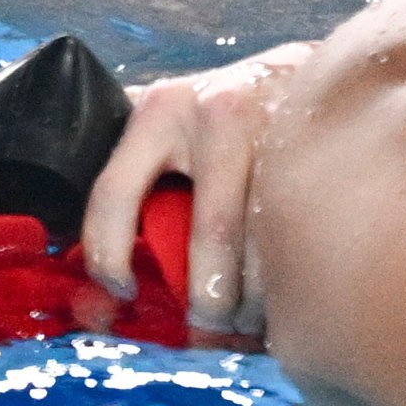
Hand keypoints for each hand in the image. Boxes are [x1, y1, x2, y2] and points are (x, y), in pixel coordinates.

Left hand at [81, 41, 315, 336]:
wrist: (318, 74)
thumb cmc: (226, 113)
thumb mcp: (171, 118)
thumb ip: (131, 168)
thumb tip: (82, 265)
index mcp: (161, 110)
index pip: (114, 193)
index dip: (108, 258)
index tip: (121, 293)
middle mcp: (218, 113)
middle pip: (213, 231)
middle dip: (210, 300)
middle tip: (206, 331)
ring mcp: (277, 129)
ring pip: (268, 239)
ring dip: (259, 301)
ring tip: (247, 325)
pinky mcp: (322, 150)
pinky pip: (308, 233)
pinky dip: (294, 281)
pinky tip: (286, 296)